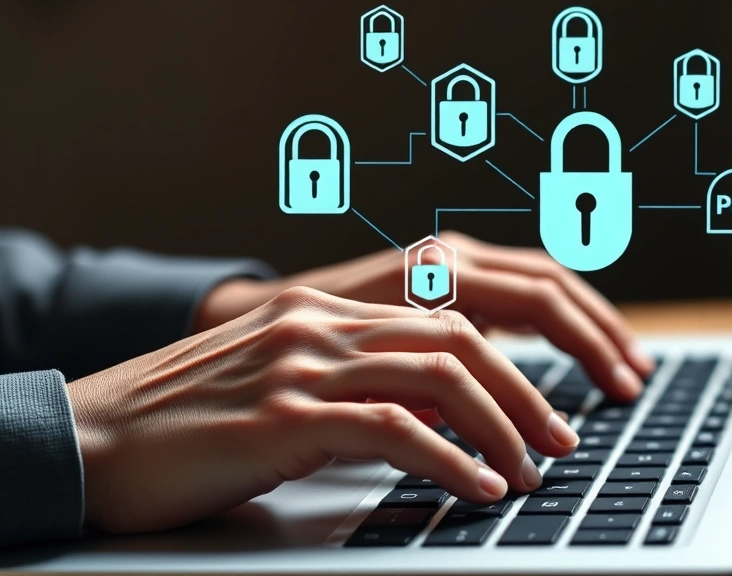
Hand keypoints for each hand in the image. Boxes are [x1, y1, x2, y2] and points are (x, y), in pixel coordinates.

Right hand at [68, 287, 578, 533]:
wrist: (93, 438)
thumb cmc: (193, 424)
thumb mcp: (286, 385)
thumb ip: (356, 383)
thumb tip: (439, 420)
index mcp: (327, 310)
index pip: (450, 319)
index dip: (515, 362)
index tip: (547, 410)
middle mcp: (322, 323)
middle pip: (461, 341)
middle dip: (527, 394)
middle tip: (560, 443)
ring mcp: (303, 364)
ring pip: (441, 377)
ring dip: (503, 428)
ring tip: (529, 473)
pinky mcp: (284, 417)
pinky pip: (394, 430)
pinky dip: (450, 460)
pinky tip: (477, 488)